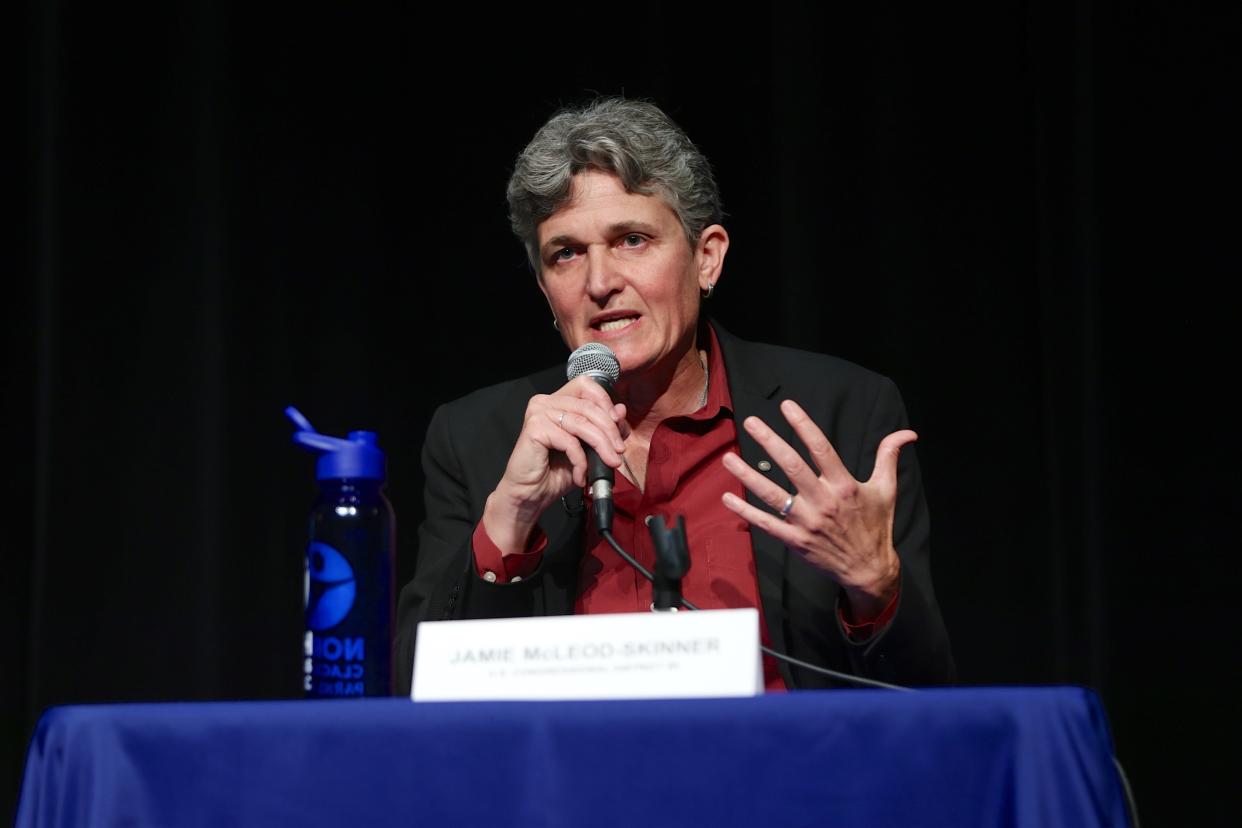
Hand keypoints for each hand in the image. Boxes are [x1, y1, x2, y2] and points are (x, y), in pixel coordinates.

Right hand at [483, 376, 628, 554]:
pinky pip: (569, 440)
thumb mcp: (588, 449)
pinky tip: (580, 475)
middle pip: (588, 406)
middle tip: (618, 451)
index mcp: (558, 402)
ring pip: (582, 422)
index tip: (618, 424)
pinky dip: (580, 460)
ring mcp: (538, 413)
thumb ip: (604, 429)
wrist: (531, 496)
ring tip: (609, 463)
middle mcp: (546, 402)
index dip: (605, 402)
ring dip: (601, 445)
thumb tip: (621, 411)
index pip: (586, 386)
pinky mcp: (534, 428)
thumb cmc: (555, 473)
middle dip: (609, 430)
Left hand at [720, 399, 914, 618]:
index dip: (803, 425)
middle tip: (750, 422)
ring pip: (772, 495)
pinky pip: (766, 524)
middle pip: (792, 466)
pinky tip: (728, 498)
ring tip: (728, 457)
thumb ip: (889, 457)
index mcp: (845, 485)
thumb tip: (908, 433)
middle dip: (769, 441)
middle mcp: (824, 501)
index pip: (821, 448)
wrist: (869, 570)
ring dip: (748, 476)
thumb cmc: (876, 526)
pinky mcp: (795, 541)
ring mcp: (807, 522)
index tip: (786, 406)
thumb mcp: (886, 490)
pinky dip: (746, 512)